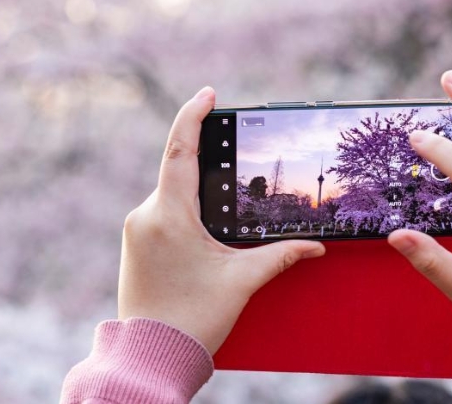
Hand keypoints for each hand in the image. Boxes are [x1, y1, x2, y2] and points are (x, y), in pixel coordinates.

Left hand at [118, 87, 324, 353]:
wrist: (150, 356)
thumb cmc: (193, 318)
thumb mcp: (241, 280)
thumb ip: (280, 255)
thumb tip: (315, 246)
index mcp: (169, 215)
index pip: (179, 151)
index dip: (193, 115)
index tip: (209, 94)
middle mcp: (145, 216)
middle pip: (177, 170)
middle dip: (204, 159)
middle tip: (230, 147)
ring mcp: (136, 230)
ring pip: (169, 192)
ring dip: (197, 189)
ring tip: (225, 198)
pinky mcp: (135, 244)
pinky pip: (161, 211)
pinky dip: (184, 207)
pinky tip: (206, 225)